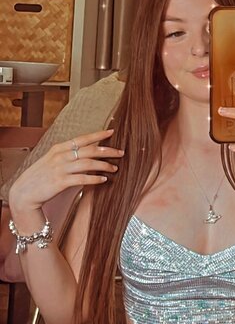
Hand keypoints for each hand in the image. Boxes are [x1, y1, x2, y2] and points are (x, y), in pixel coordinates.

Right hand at [8, 129, 124, 219]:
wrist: (24, 192)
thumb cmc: (40, 176)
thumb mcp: (52, 160)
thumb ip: (67, 154)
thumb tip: (86, 151)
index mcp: (59, 148)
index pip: (82, 138)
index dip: (98, 134)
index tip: (112, 131)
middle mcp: (60, 156)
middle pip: (89, 150)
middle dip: (107, 150)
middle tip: (121, 153)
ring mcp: (60, 169)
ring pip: (88, 164)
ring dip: (104, 165)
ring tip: (115, 168)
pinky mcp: (60, 182)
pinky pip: (82, 179)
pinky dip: (94, 179)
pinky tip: (103, 180)